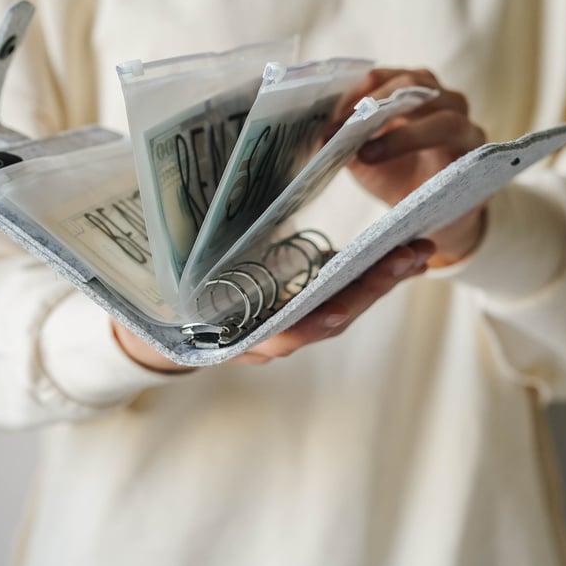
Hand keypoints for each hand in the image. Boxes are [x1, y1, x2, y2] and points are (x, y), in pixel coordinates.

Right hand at [111, 238, 433, 371]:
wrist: (151, 329)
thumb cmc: (149, 302)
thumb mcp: (157, 287)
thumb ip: (172, 270)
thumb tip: (163, 226)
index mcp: (231, 336)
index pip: (285, 333)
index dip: (317, 317)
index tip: (348, 302)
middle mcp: (263, 339)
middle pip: (328, 320)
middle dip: (372, 290)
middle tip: (413, 254)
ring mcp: (281, 327)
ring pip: (338, 309)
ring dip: (378, 282)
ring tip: (415, 250)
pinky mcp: (293, 310)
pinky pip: (334, 298)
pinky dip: (364, 279)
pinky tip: (393, 255)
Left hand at [337, 67, 487, 265]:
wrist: (434, 219)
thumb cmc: (400, 179)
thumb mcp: (365, 157)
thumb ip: (345, 141)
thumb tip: (316, 134)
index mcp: (415, 92)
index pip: (385, 76)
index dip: (356, 91)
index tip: (329, 115)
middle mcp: (445, 101)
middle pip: (416, 83)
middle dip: (376, 103)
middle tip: (344, 128)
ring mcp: (468, 128)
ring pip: (443, 116)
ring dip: (401, 133)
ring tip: (367, 151)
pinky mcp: (480, 159)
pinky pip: (460, 151)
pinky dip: (431, 160)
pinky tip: (410, 170)